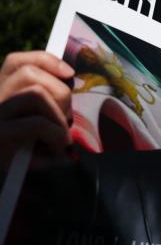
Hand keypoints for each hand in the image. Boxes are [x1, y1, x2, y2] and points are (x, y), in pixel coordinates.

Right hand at [0, 51, 73, 168]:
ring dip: (58, 115)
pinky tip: (57, 150)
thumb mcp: (35, 126)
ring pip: (36, 94)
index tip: (69, 73)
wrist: (3, 185)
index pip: (15, 62)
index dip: (45, 60)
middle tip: (65, 120)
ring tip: (60, 137)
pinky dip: (56, 135)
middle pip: (30, 74)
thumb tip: (67, 75)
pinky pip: (37, 123)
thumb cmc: (23, 157)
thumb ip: (44, 103)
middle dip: (60, 93)